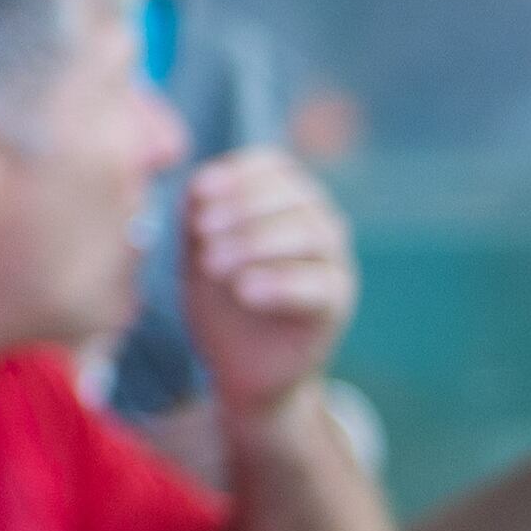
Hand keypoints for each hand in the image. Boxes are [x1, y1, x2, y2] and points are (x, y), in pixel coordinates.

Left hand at [181, 145, 355, 421]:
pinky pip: (320, 283)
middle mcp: (317, 224)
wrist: (239, 365)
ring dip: (256, 242)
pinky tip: (244, 290)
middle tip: (202, 232)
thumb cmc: (216, 296)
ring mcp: (333, 263)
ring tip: (213, 265)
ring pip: (311, 234)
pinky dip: (279, 282)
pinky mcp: (336, 305)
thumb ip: (194, 215)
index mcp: (283, 200)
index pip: (274, 164)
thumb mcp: (195, 250)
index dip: (238, 172)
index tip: (200, 191)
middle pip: (294, 194)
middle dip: (243, 207)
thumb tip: (194, 185)